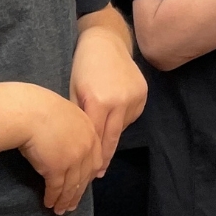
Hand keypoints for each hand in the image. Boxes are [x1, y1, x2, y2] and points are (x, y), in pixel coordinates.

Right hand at [19, 90, 101, 215]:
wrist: (27, 110)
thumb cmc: (39, 106)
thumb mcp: (64, 113)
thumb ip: (71, 128)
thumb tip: (65, 140)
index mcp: (89, 130)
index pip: (94, 159)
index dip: (89, 174)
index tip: (85, 183)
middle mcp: (85, 147)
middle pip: (85, 176)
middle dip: (78, 192)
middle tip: (73, 204)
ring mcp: (73, 159)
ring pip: (72, 186)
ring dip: (66, 200)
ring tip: (60, 209)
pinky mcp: (57, 169)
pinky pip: (56, 188)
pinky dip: (53, 198)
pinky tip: (49, 203)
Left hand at [70, 27, 146, 175]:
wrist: (106, 40)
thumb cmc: (82, 66)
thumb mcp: (73, 91)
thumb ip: (79, 117)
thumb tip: (80, 145)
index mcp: (98, 102)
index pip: (96, 138)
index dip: (93, 158)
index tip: (89, 175)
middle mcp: (119, 102)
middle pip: (112, 139)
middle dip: (104, 158)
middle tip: (97, 174)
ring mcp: (134, 98)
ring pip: (122, 128)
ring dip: (112, 138)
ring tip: (102, 150)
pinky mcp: (142, 95)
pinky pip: (130, 116)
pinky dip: (121, 120)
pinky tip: (112, 118)